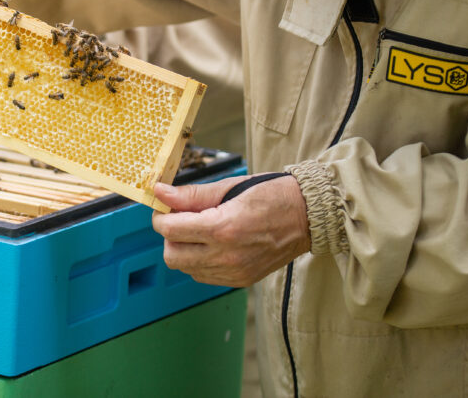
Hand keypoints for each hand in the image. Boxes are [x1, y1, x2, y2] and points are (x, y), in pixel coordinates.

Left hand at [151, 174, 310, 286]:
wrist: (306, 216)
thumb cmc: (270, 195)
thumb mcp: (228, 187)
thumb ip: (191, 195)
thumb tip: (160, 192)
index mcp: (222, 228)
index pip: (170, 230)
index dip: (160, 217)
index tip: (165, 208)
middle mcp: (226, 255)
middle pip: (171, 255)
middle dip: (169, 236)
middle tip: (180, 220)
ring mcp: (234, 272)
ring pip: (185, 268)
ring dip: (184, 249)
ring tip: (199, 231)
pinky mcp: (241, 280)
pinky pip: (203, 276)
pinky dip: (199, 261)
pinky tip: (212, 244)